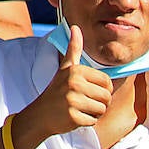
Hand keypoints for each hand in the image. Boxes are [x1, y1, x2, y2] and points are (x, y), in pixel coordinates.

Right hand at [21, 25, 113, 139]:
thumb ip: (73, 49)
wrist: (41, 114)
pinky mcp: (73, 117)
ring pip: (102, 110)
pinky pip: (93, 121)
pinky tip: (74, 117)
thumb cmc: (58, 91)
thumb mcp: (65, 68)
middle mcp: (74, 84)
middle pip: (107, 97)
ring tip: (79, 108)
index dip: (102, 89)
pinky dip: (86, 122)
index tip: (87, 90)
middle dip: (99, 102)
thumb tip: (75, 27)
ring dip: (94, 113)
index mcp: (76, 71)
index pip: (108, 82)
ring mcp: (73, 101)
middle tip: (83, 101)